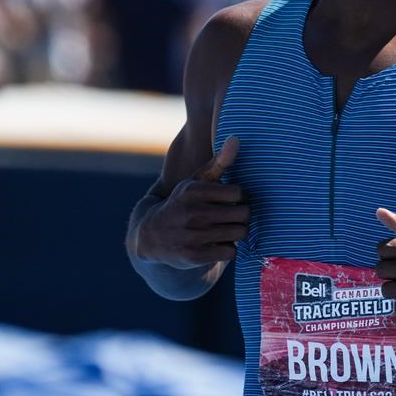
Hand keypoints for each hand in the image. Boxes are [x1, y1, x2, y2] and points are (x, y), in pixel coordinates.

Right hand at [137, 137, 246, 269]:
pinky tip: (216, 244)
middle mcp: (191, 212)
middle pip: (243, 214)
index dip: (238, 197)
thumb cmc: (183, 203)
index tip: (230, 199)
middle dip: (240, 215)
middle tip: (231, 216)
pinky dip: (227, 249)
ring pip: (240, 233)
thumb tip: (236, 139)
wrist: (151, 237)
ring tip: (224, 229)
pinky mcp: (194, 256)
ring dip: (236, 233)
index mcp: (192, 190)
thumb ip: (219, 162)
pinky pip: (231, 252)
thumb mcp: (196, 182)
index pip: (238, 193)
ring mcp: (192, 235)